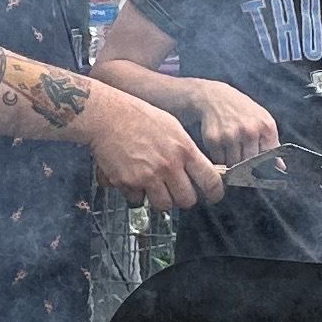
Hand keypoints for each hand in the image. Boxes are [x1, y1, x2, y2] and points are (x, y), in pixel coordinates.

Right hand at [84, 93, 227, 211]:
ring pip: (164, 205)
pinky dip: (136, 194)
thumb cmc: (138, 116)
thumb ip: (186, 150)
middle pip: (187, 200)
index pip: (210, 180)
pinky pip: (138, 200)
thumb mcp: (172, 127)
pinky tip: (133, 178)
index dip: (214, 193)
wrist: (107, 116)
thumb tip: (197, 168)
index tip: (212, 196)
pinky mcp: (128, 183)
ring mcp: (148, 176)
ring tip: (154, 186)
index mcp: (184, 149)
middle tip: (176, 191)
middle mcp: (169, 166)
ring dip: (160, 199)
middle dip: (183, 198)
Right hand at [169, 78, 281, 164]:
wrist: (215, 98)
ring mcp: (231, 135)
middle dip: (246, 165)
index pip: (269, 158)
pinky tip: (221, 146)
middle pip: (250, 164)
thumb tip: (281, 167)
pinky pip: (219, 160)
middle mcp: (249, 130)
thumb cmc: (243, 112)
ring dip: (232, 163)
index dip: (263, 165)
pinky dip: (220, 158)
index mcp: (266, 126)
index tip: (259, 168)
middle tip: (241, 158)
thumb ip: (272, 144)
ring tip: (231, 150)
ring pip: (234, 164)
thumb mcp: (262, 121)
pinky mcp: (214, 139)